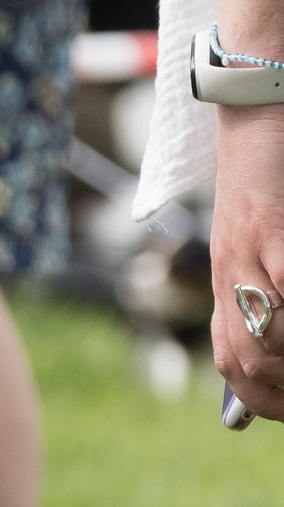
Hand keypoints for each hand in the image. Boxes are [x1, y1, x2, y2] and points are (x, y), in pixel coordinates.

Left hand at [211, 104, 283, 418]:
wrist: (254, 106)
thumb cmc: (273, 178)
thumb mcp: (267, 238)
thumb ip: (273, 287)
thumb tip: (278, 341)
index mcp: (227, 281)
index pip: (232, 365)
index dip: (265, 400)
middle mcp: (229, 273)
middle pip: (245, 359)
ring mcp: (247, 250)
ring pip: (267, 332)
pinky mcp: (269, 223)